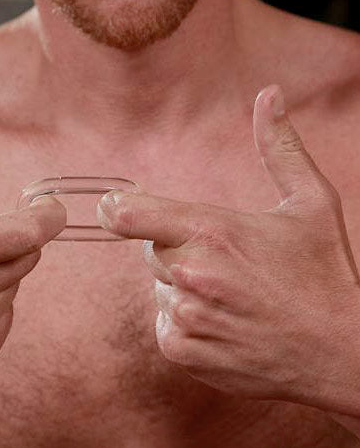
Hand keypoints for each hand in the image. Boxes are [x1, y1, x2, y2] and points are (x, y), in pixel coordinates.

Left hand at [98, 86, 359, 414]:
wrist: (342, 353)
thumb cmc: (327, 274)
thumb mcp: (311, 202)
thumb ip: (279, 146)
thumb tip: (269, 94)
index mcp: (213, 230)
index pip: (128, 214)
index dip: (115, 208)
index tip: (111, 207)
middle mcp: (192, 273)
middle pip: (149, 251)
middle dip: (175, 250)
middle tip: (222, 261)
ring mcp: (186, 315)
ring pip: (159, 289)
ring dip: (184, 288)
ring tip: (232, 295)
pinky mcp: (184, 351)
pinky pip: (165, 324)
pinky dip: (186, 322)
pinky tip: (225, 320)